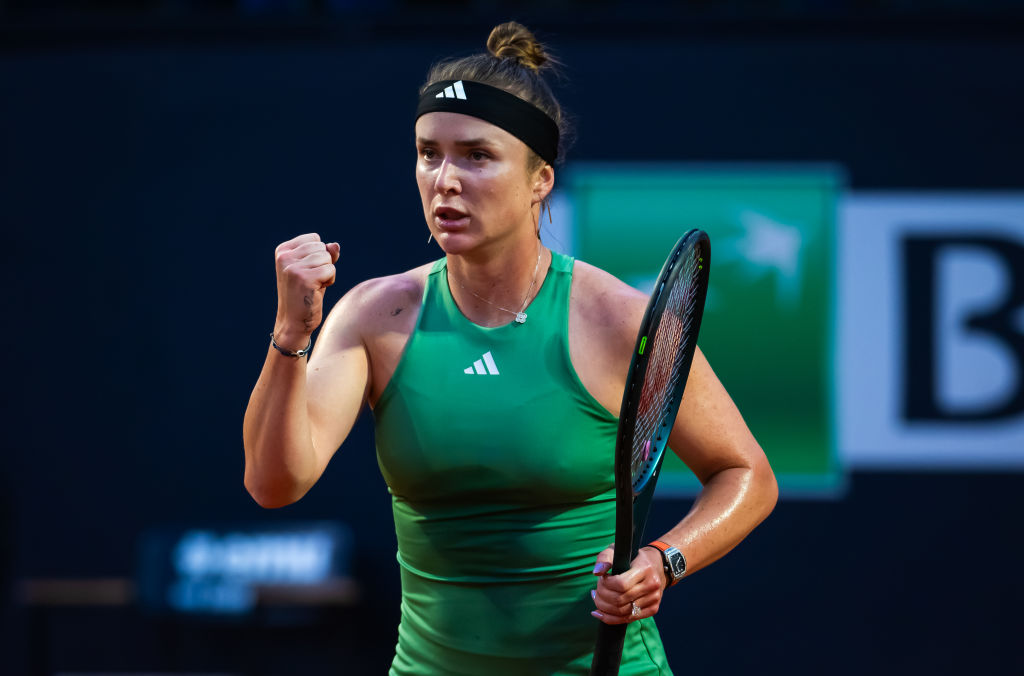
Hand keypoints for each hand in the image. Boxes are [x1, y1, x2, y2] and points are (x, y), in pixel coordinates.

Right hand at [273, 233, 340, 349]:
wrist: (294, 321)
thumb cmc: (305, 294)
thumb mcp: (313, 269)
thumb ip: (324, 254)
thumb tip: (335, 245)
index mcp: (283, 251)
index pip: (314, 238)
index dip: (318, 255)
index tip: (307, 271)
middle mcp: (284, 257)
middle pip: (321, 247)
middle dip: (323, 264)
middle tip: (311, 281)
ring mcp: (293, 267)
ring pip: (327, 258)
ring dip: (327, 273)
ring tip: (313, 286)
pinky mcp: (304, 278)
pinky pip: (331, 270)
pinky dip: (329, 281)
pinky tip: (317, 291)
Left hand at [589, 545, 666, 624]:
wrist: (657, 565)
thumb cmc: (633, 557)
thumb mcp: (617, 550)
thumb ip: (604, 558)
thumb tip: (597, 573)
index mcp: (645, 569)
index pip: (621, 584)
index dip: (606, 584)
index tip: (602, 579)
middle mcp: (652, 585)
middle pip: (620, 600)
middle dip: (602, 596)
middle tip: (595, 590)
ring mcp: (654, 599)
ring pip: (622, 612)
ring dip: (604, 608)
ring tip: (597, 599)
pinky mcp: (653, 609)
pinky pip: (628, 619)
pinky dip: (611, 619)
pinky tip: (600, 612)